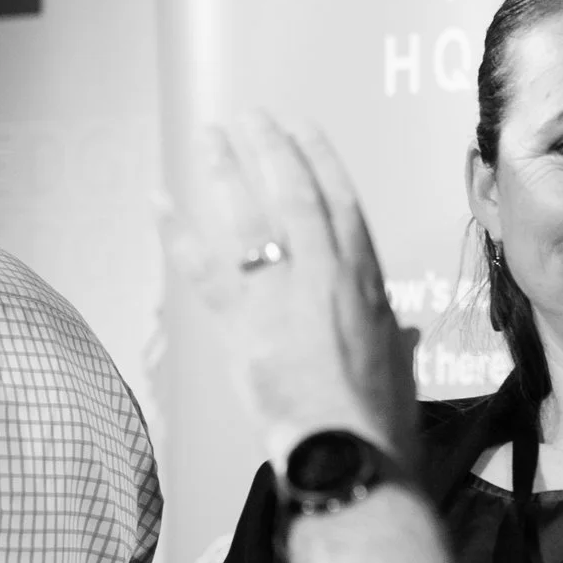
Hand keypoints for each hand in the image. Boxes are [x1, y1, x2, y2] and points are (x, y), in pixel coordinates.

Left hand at [159, 114, 417, 474]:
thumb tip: (402, 334)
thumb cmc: (380, 413)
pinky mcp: (241, 322)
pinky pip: (202, 266)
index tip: (301, 127)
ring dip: (226, 171)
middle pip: (293, 192)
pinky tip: (160, 201)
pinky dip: (177, 232)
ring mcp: (279, 292)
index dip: (318, 158)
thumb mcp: (398, 364)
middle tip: (250, 116)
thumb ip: (394, 339)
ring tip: (209, 138)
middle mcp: (323, 271)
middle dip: (271, 149)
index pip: (340, 200)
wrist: (346, 446)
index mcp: (364, 277)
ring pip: (249, 216)